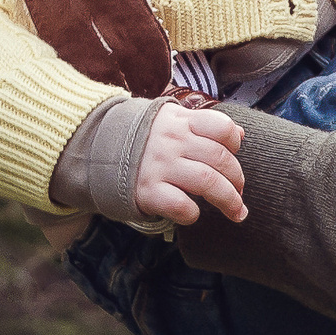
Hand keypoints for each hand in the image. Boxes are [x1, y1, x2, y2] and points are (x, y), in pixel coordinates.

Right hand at [135, 101, 246, 224]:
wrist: (94, 150)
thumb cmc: (142, 139)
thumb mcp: (171, 120)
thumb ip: (204, 126)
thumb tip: (240, 134)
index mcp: (179, 121)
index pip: (221, 127)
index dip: (234, 143)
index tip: (234, 154)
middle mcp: (171, 141)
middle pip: (220, 159)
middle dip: (237, 179)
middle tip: (240, 192)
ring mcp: (159, 166)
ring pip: (208, 182)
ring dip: (229, 200)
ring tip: (236, 212)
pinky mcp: (147, 191)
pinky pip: (181, 206)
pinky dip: (193, 213)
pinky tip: (193, 214)